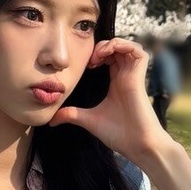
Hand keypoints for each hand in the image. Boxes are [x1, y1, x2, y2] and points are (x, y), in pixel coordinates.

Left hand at [48, 37, 169, 162]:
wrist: (137, 145)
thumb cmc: (119, 134)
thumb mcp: (88, 120)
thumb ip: (72, 115)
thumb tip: (51, 120)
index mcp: (117, 83)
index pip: (111, 58)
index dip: (98, 54)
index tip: (85, 65)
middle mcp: (126, 77)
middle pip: (119, 49)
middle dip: (102, 46)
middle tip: (90, 59)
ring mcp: (134, 76)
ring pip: (129, 46)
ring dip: (112, 44)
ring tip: (98, 56)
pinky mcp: (140, 77)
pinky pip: (139, 52)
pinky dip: (123, 46)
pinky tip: (107, 55)